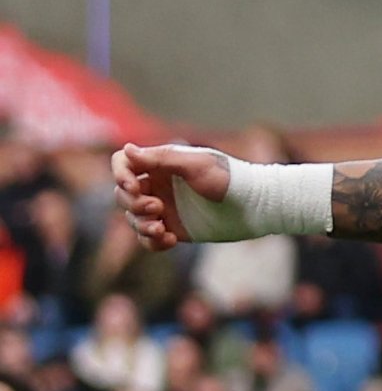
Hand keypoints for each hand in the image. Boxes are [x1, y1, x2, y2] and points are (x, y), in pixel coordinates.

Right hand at [110, 144, 228, 251]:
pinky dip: (152, 241)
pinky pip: (148, 238)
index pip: (124, 163)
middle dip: (134, 203)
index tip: (133, 187)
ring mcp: (163, 208)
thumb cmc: (228, 178)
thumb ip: (162, 158)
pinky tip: (170, 240)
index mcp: (161, 164)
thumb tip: (128, 149)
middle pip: (124, 194)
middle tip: (157, 207)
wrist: (252, 206)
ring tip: (161, 229)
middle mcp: (158, 185)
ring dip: (141, 224)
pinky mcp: (172, 228)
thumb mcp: (196, 164)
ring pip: (133, 218)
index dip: (121, 175)